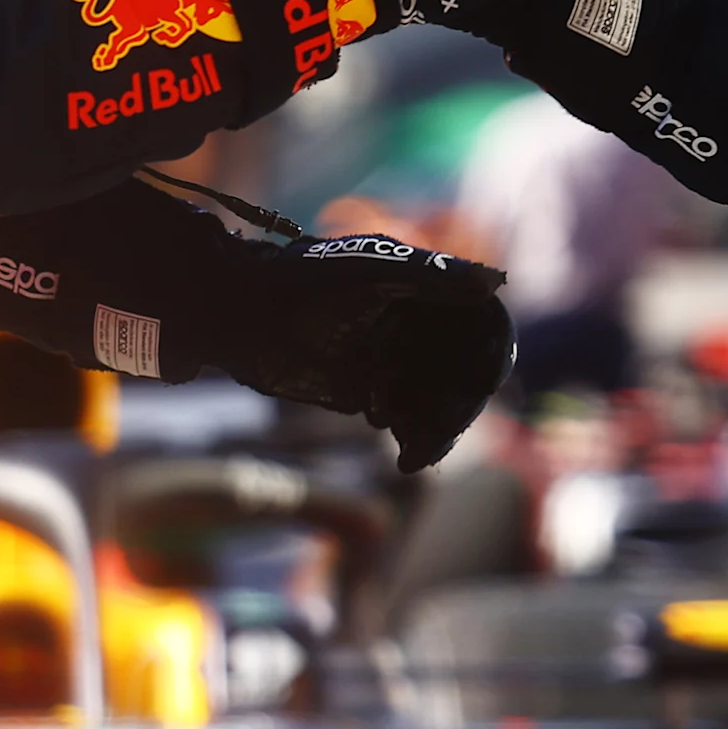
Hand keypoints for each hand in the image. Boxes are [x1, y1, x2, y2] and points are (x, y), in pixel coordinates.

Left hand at [208, 235, 512, 469]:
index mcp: (426, 286)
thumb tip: (493, 283)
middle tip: (441, 434)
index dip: (492, 352)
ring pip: (444, 401)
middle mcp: (419, 322)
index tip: (483, 383)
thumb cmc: (297, 281)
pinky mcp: (373, 390)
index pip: (484, 322)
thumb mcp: (364, 274)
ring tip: (417, 453)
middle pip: (469, 370)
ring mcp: (397, 358)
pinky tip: (406, 455)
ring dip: (442, 429)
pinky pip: (413, 420)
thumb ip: (427, 276)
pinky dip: (419, 439)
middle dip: (462, 405)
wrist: (234, 316)